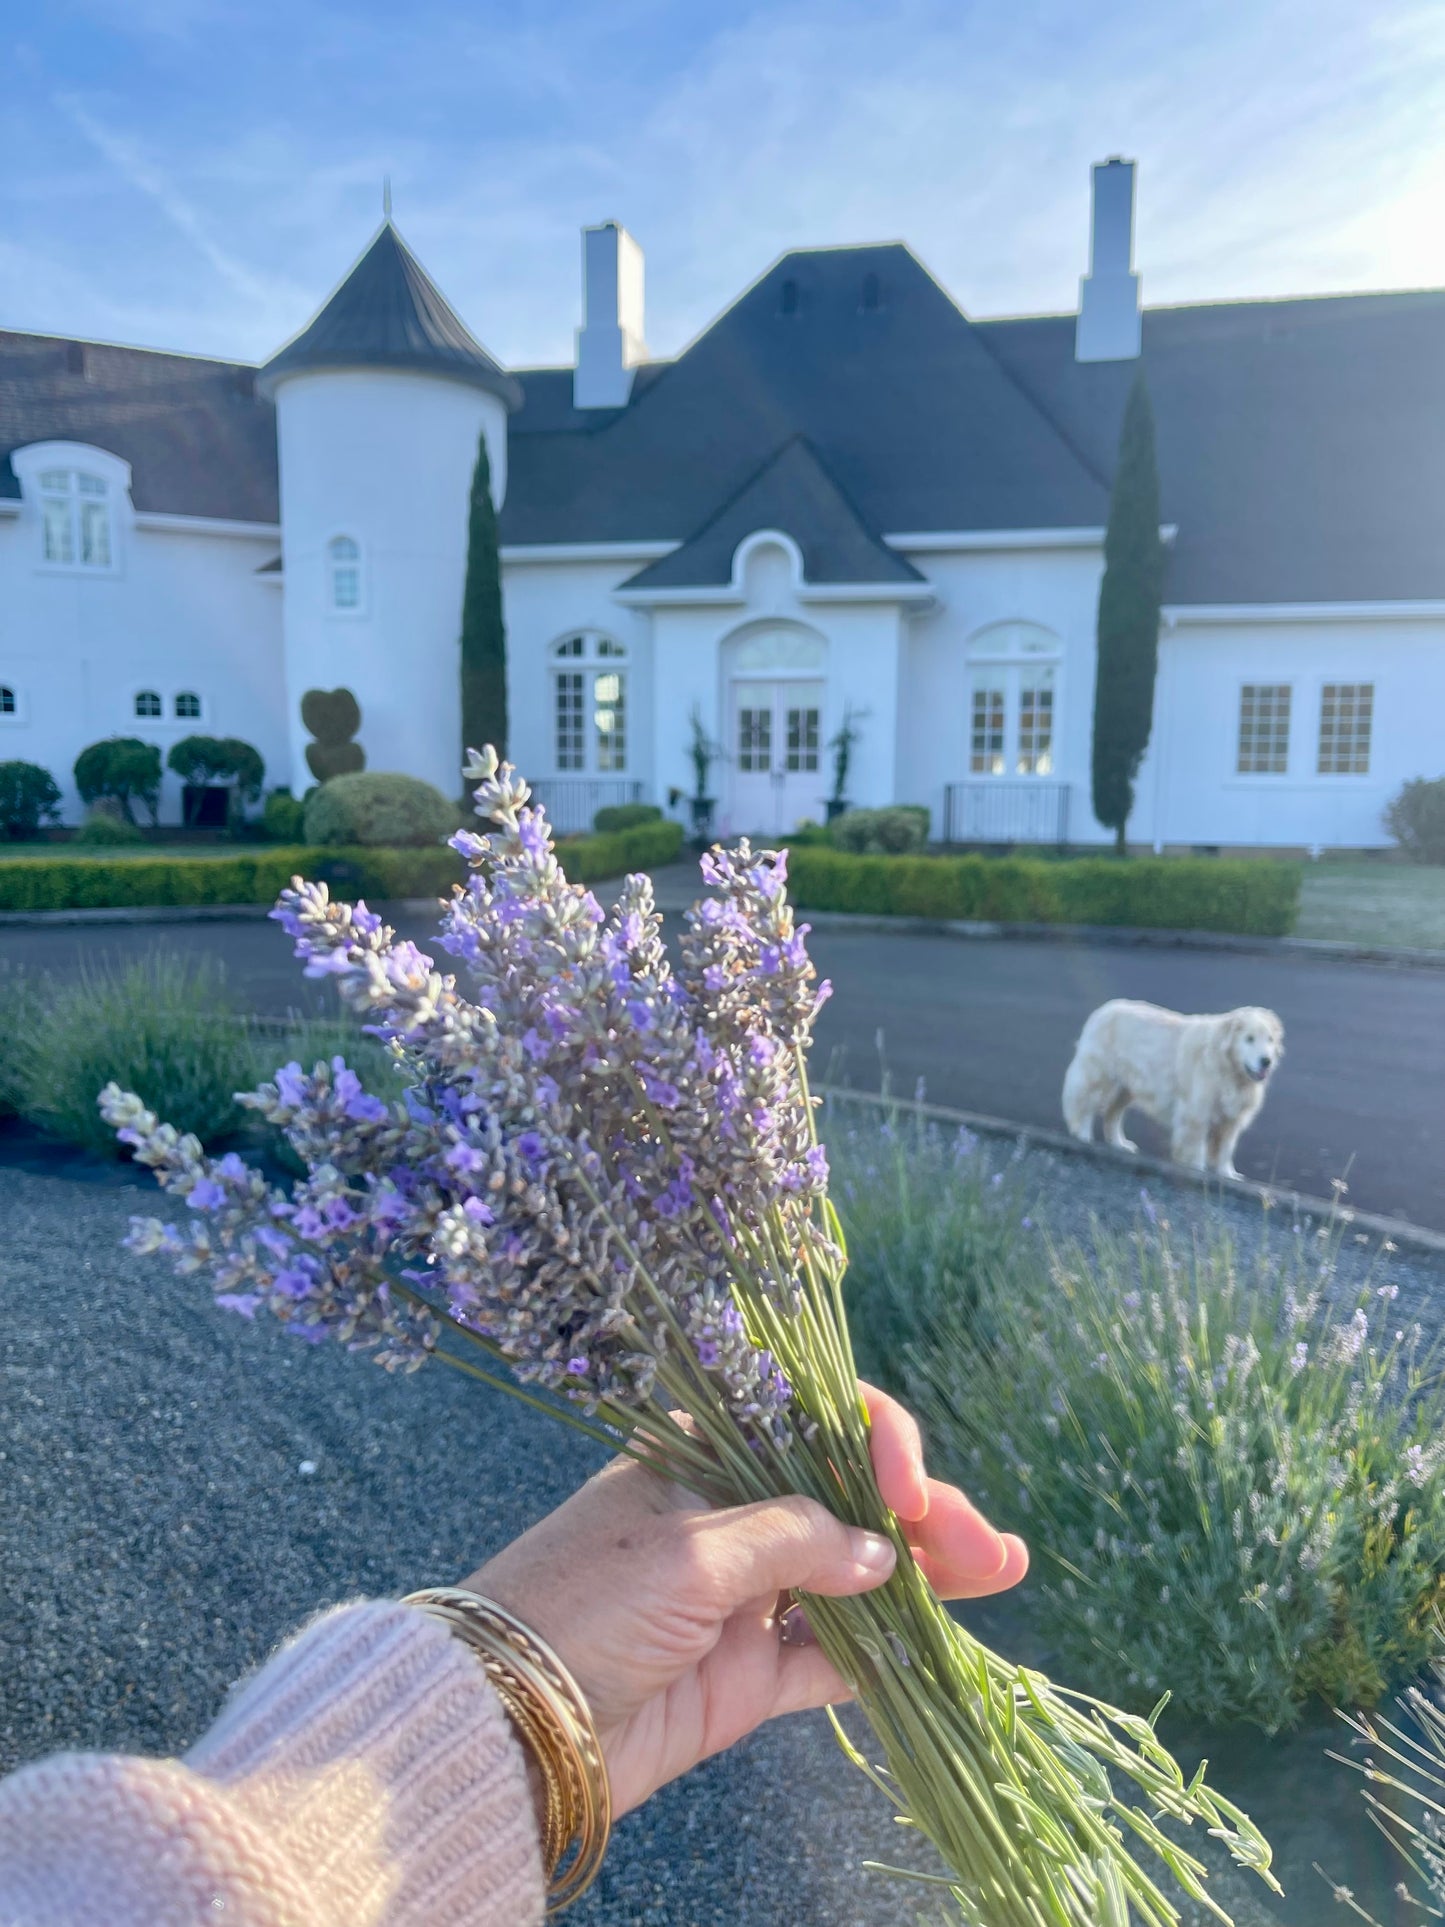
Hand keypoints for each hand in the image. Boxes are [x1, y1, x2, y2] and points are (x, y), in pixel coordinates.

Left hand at [465, 1383, 1027, 1816]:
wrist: (508, 1725)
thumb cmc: (583, 1604)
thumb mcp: (688, 1553)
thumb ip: (792, 1541)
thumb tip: (879, 1552)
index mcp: (700, 1456)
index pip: (807, 1421)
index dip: (870, 1441)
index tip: (905, 1484)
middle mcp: (728, 1517)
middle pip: (847, 1499)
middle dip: (921, 1513)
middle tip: (987, 1545)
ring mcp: (743, 1598)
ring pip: (854, 1576)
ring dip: (924, 1573)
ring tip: (999, 1571)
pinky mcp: (745, 1676)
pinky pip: (832, 1658)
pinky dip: (886, 1649)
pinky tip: (943, 1638)